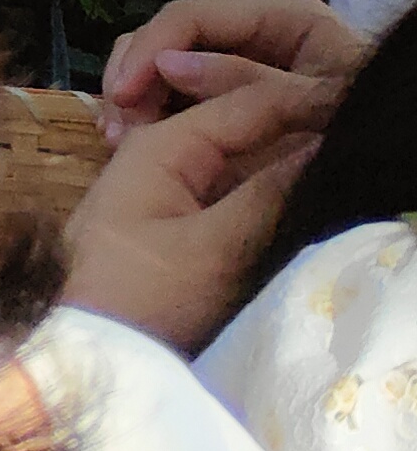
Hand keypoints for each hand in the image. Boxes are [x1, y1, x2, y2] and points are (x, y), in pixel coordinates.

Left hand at [61, 66, 339, 352]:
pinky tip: (301, 191)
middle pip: (243, 125)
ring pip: (242, 157)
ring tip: (336, 157)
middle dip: (296, 122)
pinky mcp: (179, 220)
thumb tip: (321, 148)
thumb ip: (267, 195)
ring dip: (285, 155)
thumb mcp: (213, 248)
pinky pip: (231, 188)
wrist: (96, 349)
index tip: (355, 102)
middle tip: (353, 129)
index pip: (245, 103)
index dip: (304, 100)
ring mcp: (169, 186)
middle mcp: (163, 153)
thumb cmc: (144, 297)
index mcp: (162, 144)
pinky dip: (266, 186)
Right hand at [99, 0, 369, 126]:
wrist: (398, 156)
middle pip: (168, 37)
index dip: (147, 52)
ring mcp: (238, 58)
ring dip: (136, 99)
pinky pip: (176, 92)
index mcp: (277, 13)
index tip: (121, 96)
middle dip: (135, 78)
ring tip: (120, 140)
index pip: (188, 16)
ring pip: (163, 63)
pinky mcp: (230, 91)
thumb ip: (246, 83)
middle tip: (117, 128)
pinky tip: (135, 141)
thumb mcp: (316, 105)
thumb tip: (168, 66)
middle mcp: (251, 28)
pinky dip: (151, 114)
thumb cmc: (365, 124)